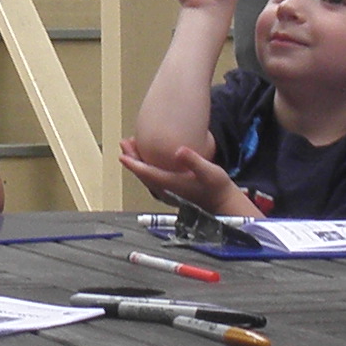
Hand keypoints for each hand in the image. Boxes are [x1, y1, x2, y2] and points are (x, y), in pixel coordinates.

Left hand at [116, 134, 246, 218]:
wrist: (223, 203)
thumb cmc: (217, 187)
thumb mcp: (208, 171)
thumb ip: (194, 160)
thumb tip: (178, 151)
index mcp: (172, 183)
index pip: (147, 173)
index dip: (133, 163)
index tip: (122, 154)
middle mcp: (167, 189)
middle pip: (143, 174)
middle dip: (132, 158)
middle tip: (124, 143)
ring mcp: (169, 191)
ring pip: (147, 176)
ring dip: (138, 162)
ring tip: (132, 147)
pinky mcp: (173, 190)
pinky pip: (154, 178)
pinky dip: (146, 167)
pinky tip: (148, 159)